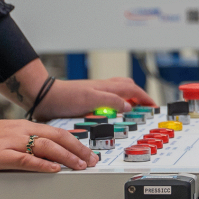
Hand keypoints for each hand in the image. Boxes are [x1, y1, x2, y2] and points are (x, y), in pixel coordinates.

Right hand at [0, 119, 94, 172]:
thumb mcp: (3, 137)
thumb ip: (23, 143)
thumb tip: (44, 155)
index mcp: (20, 126)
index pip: (55, 131)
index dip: (75, 142)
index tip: (87, 152)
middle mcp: (18, 130)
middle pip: (56, 137)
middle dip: (78, 149)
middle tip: (91, 161)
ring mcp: (9, 142)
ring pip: (45, 147)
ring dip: (66, 157)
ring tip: (80, 166)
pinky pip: (25, 159)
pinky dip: (42, 164)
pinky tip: (54, 169)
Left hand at [36, 77, 157, 120]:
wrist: (44, 97)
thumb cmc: (64, 97)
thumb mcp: (91, 99)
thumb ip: (112, 101)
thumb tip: (129, 106)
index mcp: (107, 87)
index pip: (133, 90)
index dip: (145, 98)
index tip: (154, 106)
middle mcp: (103, 88)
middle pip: (128, 87)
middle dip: (140, 95)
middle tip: (146, 106)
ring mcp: (95, 93)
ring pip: (118, 91)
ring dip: (129, 97)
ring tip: (133, 108)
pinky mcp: (88, 99)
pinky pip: (108, 99)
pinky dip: (116, 103)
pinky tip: (112, 111)